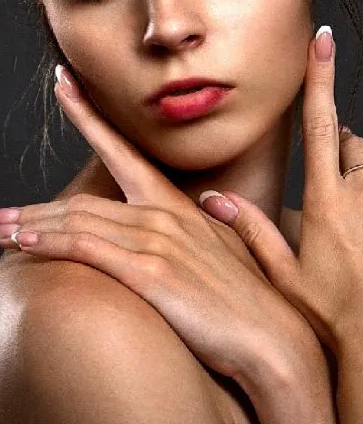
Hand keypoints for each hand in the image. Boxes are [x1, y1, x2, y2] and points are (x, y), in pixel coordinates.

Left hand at [0, 69, 316, 383]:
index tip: (63, 85)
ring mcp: (157, 242)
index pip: (124, 151)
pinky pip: (87, 249)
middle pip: (83, 202)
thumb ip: (223, 216)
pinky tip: (25, 244)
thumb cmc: (253, 299)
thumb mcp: (235, 246)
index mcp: (179, 205)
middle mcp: (164, 215)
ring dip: (33, 227)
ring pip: (78, 222)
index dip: (89, 116)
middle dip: (37, 209)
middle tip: (3, 215)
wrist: (273, 339)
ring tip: (1, 232)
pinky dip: (50, 243)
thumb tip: (212, 198)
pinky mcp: (151, 274)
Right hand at [200, 29, 362, 355]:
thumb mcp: (283, 273)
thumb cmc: (330, 313)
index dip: (320, 78)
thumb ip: (251, 229)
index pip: (322, 123)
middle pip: (353, 141)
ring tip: (346, 225)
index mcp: (327, 198)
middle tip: (323, 182)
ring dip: (360, 179)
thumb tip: (214, 199)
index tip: (322, 40)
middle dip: (339, 146)